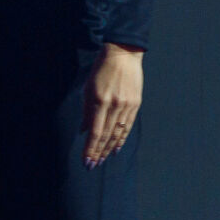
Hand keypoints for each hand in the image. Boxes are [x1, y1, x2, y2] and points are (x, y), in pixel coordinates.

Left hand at [82, 43, 143, 167]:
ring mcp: (127, 105)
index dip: (90, 148)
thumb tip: (84, 131)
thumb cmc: (102, 69)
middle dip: (98, 152)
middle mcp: (114, 105)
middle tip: (93, 165)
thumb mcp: (88, 88)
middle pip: (106, 135)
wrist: (124, 54)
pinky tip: (117, 147)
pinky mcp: (136, 103)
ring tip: (103, 159)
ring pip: (118, 132)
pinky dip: (122, 138)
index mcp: (100, 100)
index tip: (86, 161)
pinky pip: (128, 125)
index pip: (95, 131)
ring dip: (109, 148)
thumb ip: (86, 111)